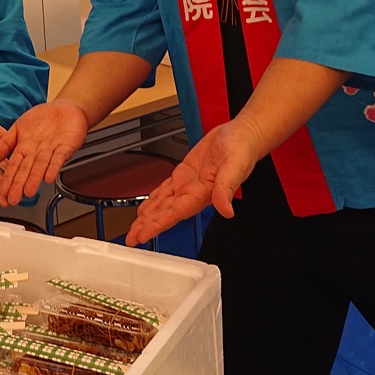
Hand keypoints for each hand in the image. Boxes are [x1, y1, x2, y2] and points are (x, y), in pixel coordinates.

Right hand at [0, 100, 89, 204]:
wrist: (64, 108)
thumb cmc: (41, 118)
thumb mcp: (18, 127)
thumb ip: (5, 143)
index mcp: (24, 148)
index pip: (15, 166)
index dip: (9, 179)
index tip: (3, 191)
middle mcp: (37, 153)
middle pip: (27, 170)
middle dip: (20, 185)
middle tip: (14, 199)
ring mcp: (52, 151)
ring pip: (41, 167)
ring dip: (35, 179)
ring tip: (29, 192)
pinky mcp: (65, 147)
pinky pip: (59, 158)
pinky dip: (53, 167)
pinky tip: (48, 177)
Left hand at [127, 120, 258, 245]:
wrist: (243, 136)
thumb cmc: (242, 150)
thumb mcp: (234, 167)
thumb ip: (226, 190)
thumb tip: (226, 211)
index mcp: (202, 194)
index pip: (174, 214)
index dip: (157, 225)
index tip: (142, 235)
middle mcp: (192, 192)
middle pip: (165, 213)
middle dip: (147, 226)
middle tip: (131, 239)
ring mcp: (188, 184)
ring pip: (163, 203)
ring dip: (148, 216)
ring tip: (134, 227)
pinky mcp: (185, 173)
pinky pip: (166, 189)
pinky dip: (155, 198)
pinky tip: (147, 206)